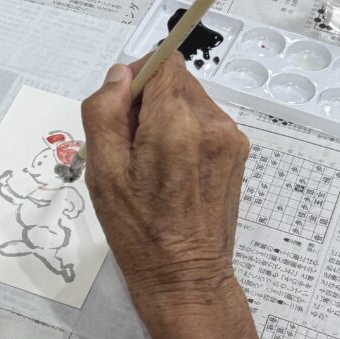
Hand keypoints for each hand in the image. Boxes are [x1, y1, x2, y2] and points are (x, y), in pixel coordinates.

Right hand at [81, 54, 257, 338]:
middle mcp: (211, 124)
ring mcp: (230, 139)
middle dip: (147, 99)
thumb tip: (118, 75)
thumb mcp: (102, 172)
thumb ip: (104, 112)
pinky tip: (170, 171)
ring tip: (149, 162)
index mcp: (175, 124)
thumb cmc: (138, 232)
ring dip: (165, 116)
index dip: (135, 76)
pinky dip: (183, 133)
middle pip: (176, 79)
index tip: (120, 109)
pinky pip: (205, 122)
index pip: (162, 61)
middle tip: (130, 145)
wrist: (185, 277)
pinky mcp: (238, 153)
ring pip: (190, 99)